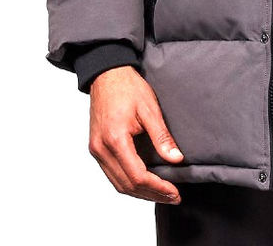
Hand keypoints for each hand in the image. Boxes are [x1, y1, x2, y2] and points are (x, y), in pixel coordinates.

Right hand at [87, 65, 184, 203]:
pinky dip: (129, 183)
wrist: (107, 74)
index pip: (137, 175)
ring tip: (162, 194)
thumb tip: (176, 159)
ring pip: (118, 184)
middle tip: (173, 196)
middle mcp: (101, 149)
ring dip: (140, 193)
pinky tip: (144, 183)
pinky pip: (112, 174)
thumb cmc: (128, 87)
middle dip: (151, 194)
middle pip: (126, 185)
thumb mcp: (150, 109)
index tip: (174, 191)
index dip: (157, 187)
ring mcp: (96, 150)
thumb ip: (162, 137)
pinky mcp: (97, 148)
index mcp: (115, 139)